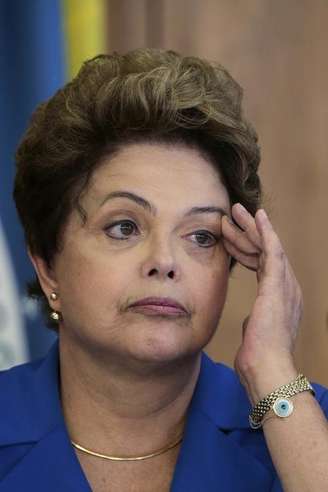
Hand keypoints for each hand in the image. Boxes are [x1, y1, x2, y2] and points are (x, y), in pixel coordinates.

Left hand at [221, 204, 301, 402]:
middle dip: (247, 233)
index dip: (246, 250)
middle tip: (232, 217)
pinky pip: (273, 250)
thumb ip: (255, 320)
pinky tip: (258, 216)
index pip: (262, 266)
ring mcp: (285, 285)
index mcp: (280, 299)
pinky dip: (265, 231)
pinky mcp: (279, 285)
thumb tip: (250, 319)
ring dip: (251, 227)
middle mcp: (287, 288)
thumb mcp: (255, 332)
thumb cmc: (259, 358)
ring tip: (236, 211)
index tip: (230, 239)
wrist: (267, 369)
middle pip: (264, 252)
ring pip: (267, 246)